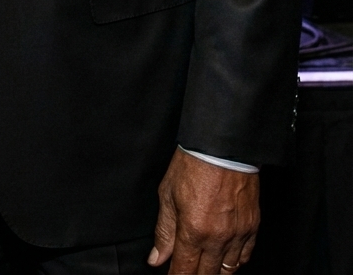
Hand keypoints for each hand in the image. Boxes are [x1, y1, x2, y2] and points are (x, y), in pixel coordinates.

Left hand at [147, 148, 258, 272]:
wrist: (222, 147)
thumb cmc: (193, 165)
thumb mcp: (168, 195)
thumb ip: (164, 231)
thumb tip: (157, 259)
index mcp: (193, 231)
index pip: (184, 270)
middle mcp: (217, 238)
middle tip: (186, 272)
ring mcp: (237, 234)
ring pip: (227, 270)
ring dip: (214, 272)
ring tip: (204, 269)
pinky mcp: (252, 227)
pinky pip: (244, 257)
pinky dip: (234, 263)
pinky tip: (224, 260)